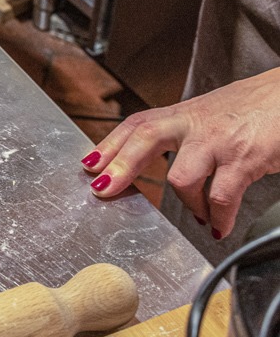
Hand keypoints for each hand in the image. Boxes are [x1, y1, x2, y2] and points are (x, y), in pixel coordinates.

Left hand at [81, 70, 279, 238]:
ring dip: (186, 205)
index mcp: (181, 115)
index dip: (109, 144)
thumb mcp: (206, 115)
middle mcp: (194, 124)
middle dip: (119, 166)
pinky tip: (219, 226)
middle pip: (144, 138)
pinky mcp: (244, 159)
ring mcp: (217, 141)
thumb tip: (149, 159)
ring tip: (198, 216)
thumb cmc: (249, 109)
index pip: (136, 125)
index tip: (87, 164)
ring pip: (181, 177)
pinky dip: (219, 218)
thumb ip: (180, 134)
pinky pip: (222, 197)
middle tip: (102, 191)